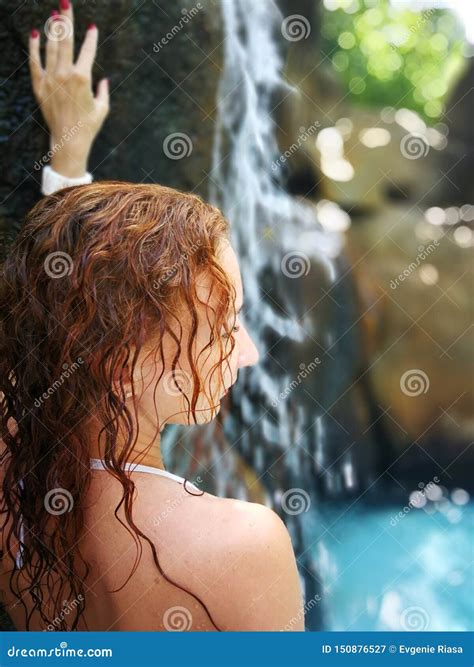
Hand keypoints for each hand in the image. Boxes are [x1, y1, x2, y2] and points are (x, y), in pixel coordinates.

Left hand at [28, 2, 109, 177]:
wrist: (69, 141)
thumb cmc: (89, 126)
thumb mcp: (102, 108)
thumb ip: (102, 91)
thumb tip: (103, 81)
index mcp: (83, 78)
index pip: (88, 50)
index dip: (91, 37)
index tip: (93, 27)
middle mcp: (65, 74)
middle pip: (66, 40)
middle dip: (66, 19)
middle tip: (65, 2)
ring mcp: (50, 79)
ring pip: (50, 47)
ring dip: (53, 29)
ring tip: (55, 15)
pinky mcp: (40, 86)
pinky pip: (35, 62)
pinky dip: (34, 47)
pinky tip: (36, 34)